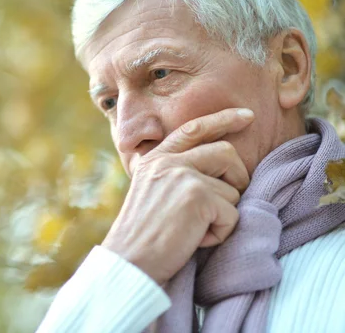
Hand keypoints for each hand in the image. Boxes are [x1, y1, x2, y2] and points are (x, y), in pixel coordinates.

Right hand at [101, 108, 253, 284]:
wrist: (129, 260)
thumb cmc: (143, 234)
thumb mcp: (152, 191)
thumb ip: (174, 173)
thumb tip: (218, 167)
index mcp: (155, 158)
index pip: (193, 129)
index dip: (223, 119)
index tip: (247, 116)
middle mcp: (168, 161)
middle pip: (225, 152)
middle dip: (237, 177)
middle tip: (226, 201)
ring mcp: (183, 175)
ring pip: (233, 188)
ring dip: (223, 214)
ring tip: (196, 229)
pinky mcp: (197, 196)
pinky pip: (232, 214)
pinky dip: (220, 233)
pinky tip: (195, 239)